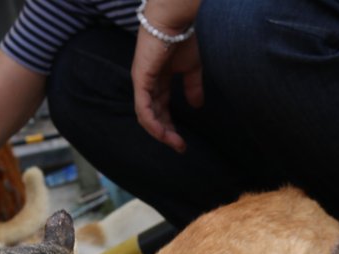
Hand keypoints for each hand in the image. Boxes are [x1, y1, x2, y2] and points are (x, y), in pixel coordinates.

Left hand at [131, 27, 202, 152]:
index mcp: (157, 81)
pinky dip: (153, 123)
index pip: (161, 109)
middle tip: (179, 147)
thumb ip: (192, 87)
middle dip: (166, 134)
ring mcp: (141, 83)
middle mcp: (146, 84)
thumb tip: (197, 105)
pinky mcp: (140, 81)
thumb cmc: (182, 38)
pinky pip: (143, 109)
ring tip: (175, 143)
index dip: (171, 126)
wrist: (175, 21)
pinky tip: (163, 134)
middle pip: (153, 116)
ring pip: (147, 117)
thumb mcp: (191, 68)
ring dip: (161, 133)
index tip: (183, 141)